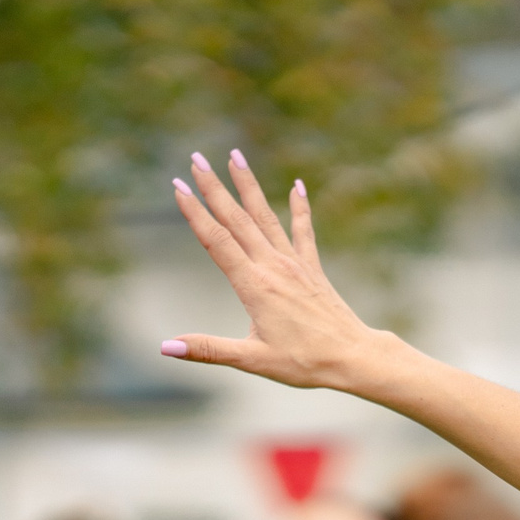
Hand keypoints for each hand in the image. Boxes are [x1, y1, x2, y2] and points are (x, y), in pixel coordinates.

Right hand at [163, 151, 384, 389]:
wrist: (352, 356)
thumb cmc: (304, 363)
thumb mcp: (252, 360)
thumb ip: (208, 349)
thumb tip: (166, 347)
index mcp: (254, 286)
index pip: (217, 241)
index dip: (195, 213)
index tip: (177, 187)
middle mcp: (273, 267)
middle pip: (237, 219)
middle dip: (214, 187)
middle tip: (196, 158)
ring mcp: (295, 263)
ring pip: (266, 216)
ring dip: (248, 186)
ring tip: (235, 156)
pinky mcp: (312, 268)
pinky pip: (304, 230)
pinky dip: (300, 207)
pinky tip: (298, 185)